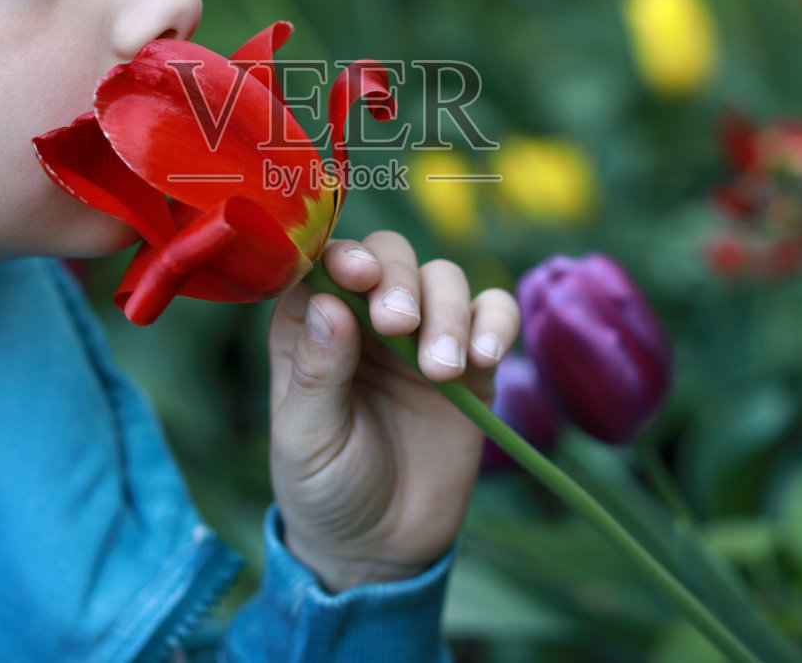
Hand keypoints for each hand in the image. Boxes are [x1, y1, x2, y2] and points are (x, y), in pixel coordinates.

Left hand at [267, 231, 519, 591]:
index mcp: (313, 325)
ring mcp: (423, 335)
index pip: (326, 264)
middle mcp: (367, 318)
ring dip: (447, 312)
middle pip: (390, 257)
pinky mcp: (472, 362)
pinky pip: (494, 314)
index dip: (344, 257)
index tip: (360, 275)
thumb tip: (329, 303)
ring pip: (445, 279)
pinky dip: (495, 324)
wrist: (381, 545)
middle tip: (398, 325)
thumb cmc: (325, 487)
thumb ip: (318, 373)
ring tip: (440, 371)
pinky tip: (483, 361)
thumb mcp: (307, 439)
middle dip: (399, 280)